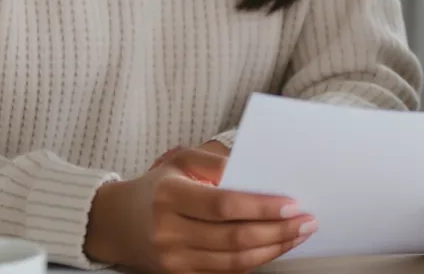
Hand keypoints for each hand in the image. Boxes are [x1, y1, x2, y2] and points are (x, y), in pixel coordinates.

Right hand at [86, 146, 315, 272]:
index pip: (224, 205)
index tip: (293, 203)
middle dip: (277, 231)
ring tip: (299, 234)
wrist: (115, 223)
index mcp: (170, 197)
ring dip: (273, 249)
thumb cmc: (158, 185)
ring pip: (234, 262)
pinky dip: (254, 263)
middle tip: (307, 220)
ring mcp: (174, 260)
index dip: (261, 206)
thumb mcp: (180, 160)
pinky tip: (275, 248)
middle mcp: (169, 232)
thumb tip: (255, 173)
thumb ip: (215, 162)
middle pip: (234, 238)